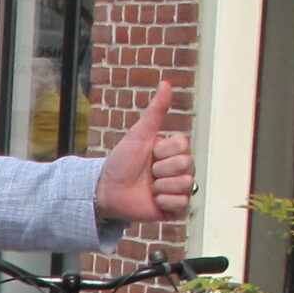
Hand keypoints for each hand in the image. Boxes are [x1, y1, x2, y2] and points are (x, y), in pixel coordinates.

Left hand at [93, 81, 193, 224]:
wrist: (107, 189)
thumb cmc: (122, 161)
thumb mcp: (139, 134)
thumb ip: (156, 110)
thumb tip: (166, 82)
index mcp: (175, 151)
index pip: (183, 146)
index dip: (162, 151)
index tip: (150, 154)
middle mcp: (181, 169)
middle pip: (186, 165)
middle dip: (160, 169)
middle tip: (147, 172)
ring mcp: (178, 189)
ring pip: (184, 184)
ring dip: (160, 186)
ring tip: (148, 186)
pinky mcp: (174, 209)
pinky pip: (181, 203)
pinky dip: (162, 201)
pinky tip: (152, 199)